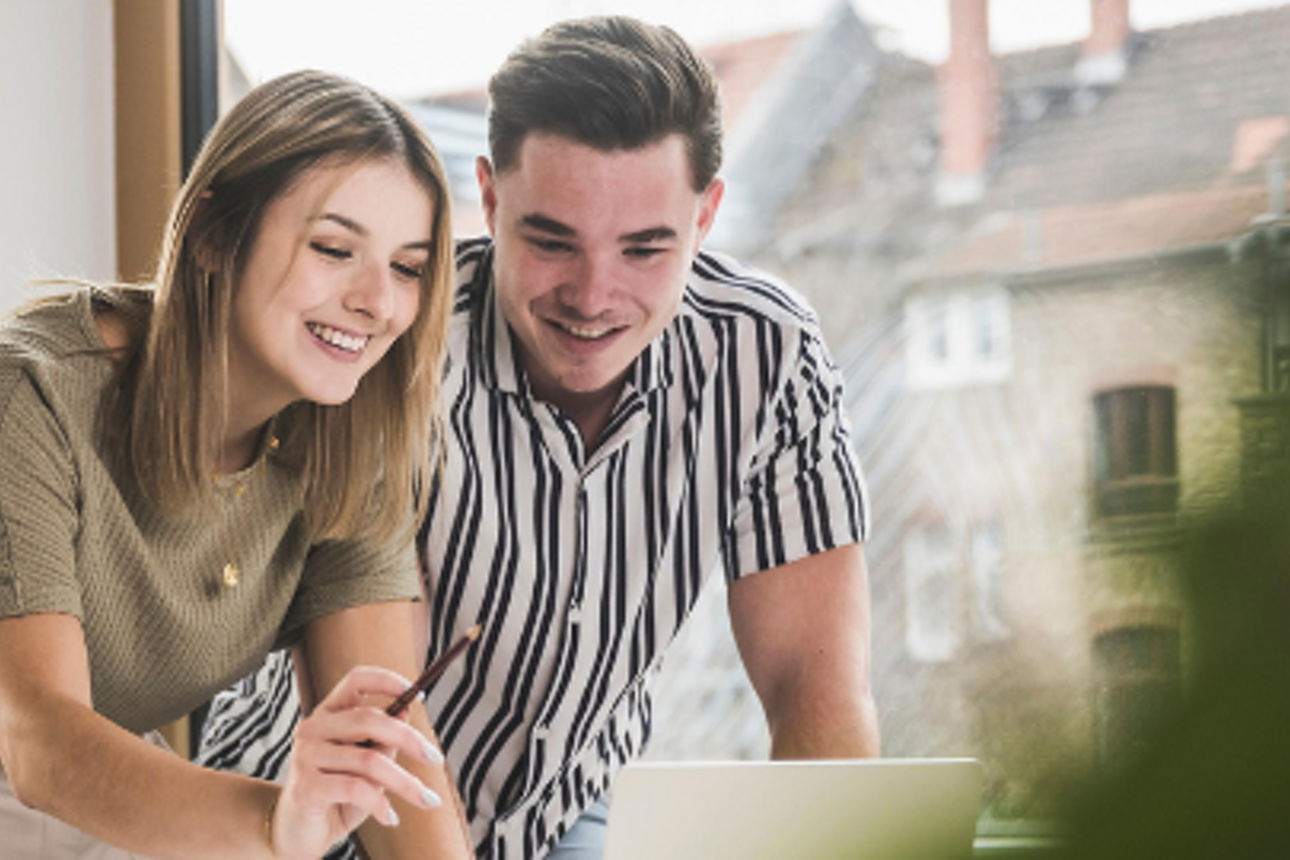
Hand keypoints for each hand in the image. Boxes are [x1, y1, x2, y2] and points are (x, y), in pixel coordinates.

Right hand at [270, 665, 445, 858]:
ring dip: (405, 782)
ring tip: (427, 799)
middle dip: (410, 739)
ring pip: (369, 760)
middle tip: (435, 758)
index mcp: (328, 714)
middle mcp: (312, 728)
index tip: (419, 695)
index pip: (356, 680)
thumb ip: (382, 740)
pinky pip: (356, 789)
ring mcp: (305, 756)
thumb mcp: (366, 766)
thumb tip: (405, 710)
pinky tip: (391, 817)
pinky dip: (381, 805)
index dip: (388, 680)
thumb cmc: (337, 796)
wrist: (299, 834)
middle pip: (369, 719)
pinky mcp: (305, 787)